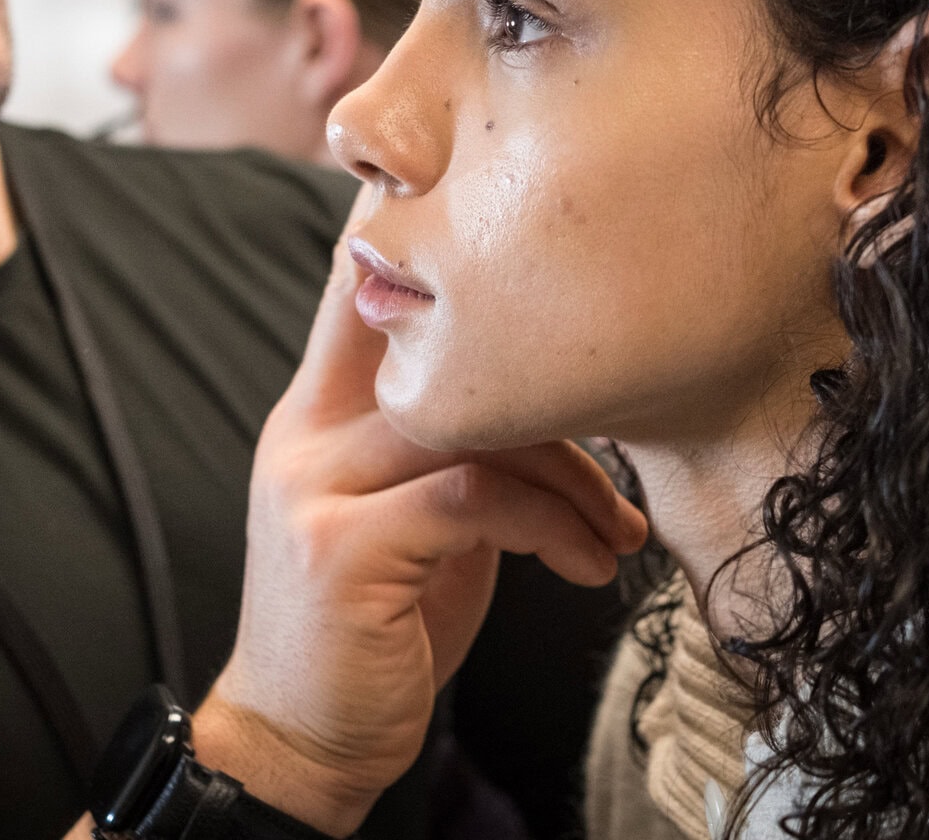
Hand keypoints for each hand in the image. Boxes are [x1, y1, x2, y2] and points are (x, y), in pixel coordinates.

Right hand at [194, 217, 647, 835]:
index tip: (480, 188)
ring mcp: (313, 486)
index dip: (413, 235)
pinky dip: (549, 525)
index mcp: (315, 413)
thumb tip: (551, 391)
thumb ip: (451, 446)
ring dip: (568, 476)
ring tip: (612, 528)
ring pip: (468, 423)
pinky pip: (473, 496)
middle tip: (625, 426)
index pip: (358, 293)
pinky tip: (586, 565)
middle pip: (436, 348)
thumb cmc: (378, 626)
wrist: (303, 741)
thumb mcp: (412, 518)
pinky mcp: (342, 548)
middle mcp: (303, 433)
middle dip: (544, 379)